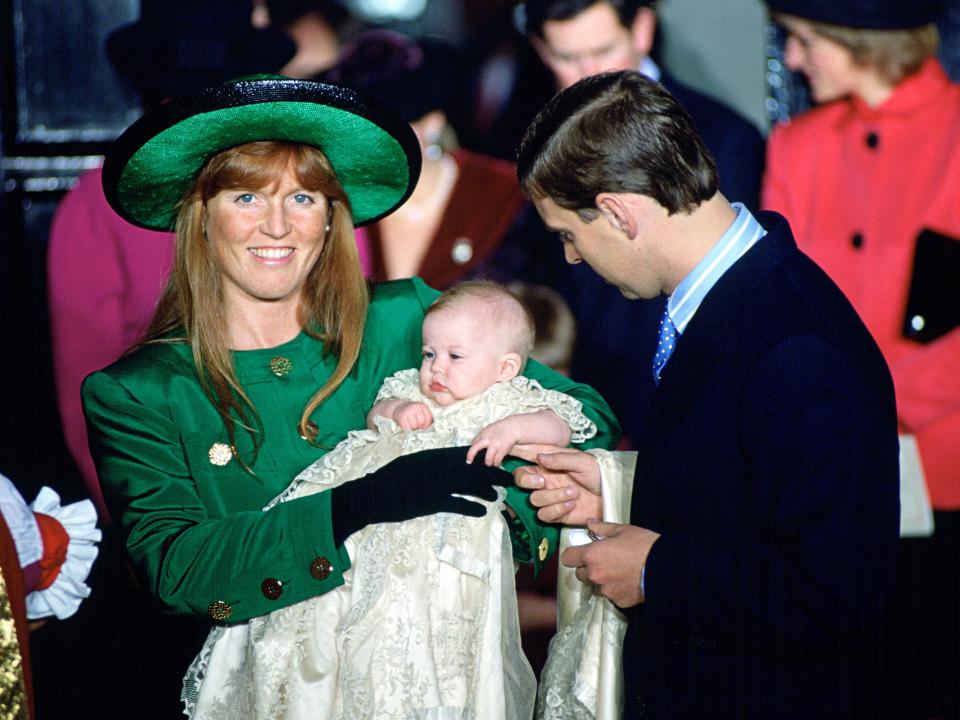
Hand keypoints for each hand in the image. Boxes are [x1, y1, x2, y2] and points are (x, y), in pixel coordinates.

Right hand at [329, 446, 510, 544]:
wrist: (373, 493)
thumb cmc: (390, 480)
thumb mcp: (413, 464)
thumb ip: (431, 463)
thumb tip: (447, 463)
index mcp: (434, 456)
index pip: (465, 454)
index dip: (484, 457)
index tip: (497, 459)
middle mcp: (438, 466)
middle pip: (473, 468)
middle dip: (492, 473)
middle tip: (508, 478)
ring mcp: (436, 483)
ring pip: (470, 484)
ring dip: (486, 490)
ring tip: (497, 496)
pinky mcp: (432, 500)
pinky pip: (458, 503)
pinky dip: (472, 507)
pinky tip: (482, 511)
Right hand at [395, 401, 432, 429]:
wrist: (399, 407)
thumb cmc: (412, 412)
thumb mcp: (421, 411)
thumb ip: (426, 417)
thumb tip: (428, 428)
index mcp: (422, 406)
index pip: (429, 418)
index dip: (427, 424)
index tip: (424, 426)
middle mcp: (415, 407)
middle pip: (422, 422)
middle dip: (420, 426)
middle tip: (417, 426)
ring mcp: (408, 411)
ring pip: (414, 426)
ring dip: (413, 428)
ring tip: (412, 425)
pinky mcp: (401, 417)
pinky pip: (407, 428)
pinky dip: (407, 429)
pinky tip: (407, 426)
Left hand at [467, 417, 519, 465]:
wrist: (512, 427)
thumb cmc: (499, 429)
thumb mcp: (488, 430)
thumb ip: (481, 437)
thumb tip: (473, 446)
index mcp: (483, 434)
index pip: (473, 444)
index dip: (470, 452)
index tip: (469, 459)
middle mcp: (487, 439)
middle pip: (475, 449)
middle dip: (471, 456)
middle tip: (470, 462)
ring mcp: (495, 445)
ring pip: (488, 460)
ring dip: (489, 463)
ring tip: (490, 463)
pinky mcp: (502, 450)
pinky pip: (497, 461)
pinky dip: (496, 463)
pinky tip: (497, 462)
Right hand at [513, 449, 601, 524]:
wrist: (610, 494)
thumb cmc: (598, 472)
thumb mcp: (582, 461)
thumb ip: (560, 459)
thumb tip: (540, 457)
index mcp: (548, 463)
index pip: (525, 459)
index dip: (518, 458)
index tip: (525, 460)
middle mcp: (545, 480)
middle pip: (521, 481)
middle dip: (527, 481)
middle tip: (542, 481)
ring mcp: (549, 496)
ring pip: (534, 500)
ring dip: (553, 497)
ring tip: (573, 492)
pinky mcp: (555, 513)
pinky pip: (544, 515)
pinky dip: (557, 510)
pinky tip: (572, 504)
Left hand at [560, 518, 659, 608]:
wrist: (666, 568)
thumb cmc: (643, 544)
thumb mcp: (622, 530)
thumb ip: (602, 527)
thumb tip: (589, 523)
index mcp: (591, 555)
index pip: (567, 558)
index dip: (573, 554)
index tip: (581, 552)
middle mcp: (594, 575)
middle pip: (580, 573)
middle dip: (588, 567)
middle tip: (604, 560)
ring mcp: (606, 590)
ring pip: (596, 585)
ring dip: (602, 579)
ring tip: (620, 571)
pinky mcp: (618, 602)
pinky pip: (611, 595)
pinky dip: (616, 589)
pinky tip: (629, 581)